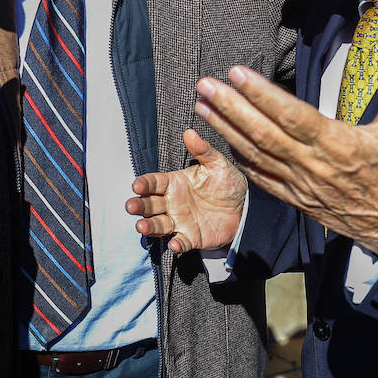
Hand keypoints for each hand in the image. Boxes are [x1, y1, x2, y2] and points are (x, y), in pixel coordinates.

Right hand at [127, 129, 246, 252]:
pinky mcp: (191, 237)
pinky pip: (180, 242)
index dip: (144, 184)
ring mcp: (180, 221)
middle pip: (150, 204)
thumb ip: (203, 150)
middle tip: (131, 206)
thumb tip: (190, 132)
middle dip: (139, 205)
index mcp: (175, 183)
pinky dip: (176, 245)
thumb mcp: (218, 164)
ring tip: (142, 226)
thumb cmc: (228, 184)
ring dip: (149, 226)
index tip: (137, 185)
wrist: (246, 207)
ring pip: (158, 224)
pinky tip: (174, 244)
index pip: (153, 182)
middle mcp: (172, 203)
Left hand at [195, 56, 377, 255]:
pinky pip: (260, 176)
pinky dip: (239, 157)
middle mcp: (312, 164)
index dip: (262, 95)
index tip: (238, 74)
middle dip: (230, 107)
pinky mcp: (294, 197)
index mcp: (337, 144)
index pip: (292, 115)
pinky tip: (221, 139)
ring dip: (225, 129)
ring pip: (255, 154)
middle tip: (205, 85)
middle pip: (263, 133)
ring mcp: (299, 183)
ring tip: (201, 106)